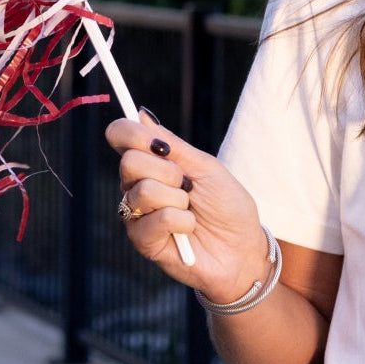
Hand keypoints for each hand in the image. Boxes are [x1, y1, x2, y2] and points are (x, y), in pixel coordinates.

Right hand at [105, 117, 270, 302]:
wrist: (243, 249)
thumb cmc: (228, 207)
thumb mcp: (206, 168)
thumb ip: (173, 146)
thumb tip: (141, 114)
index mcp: (151, 163)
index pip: (121, 136)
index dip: (131, 132)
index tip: (160, 144)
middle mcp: (137, 186)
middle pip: (129, 162)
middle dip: (167, 171)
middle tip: (188, 185)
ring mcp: (137, 215)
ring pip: (142, 191)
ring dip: (177, 199)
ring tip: (191, 210)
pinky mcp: (143, 241)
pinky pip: (155, 219)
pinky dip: (182, 221)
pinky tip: (189, 229)